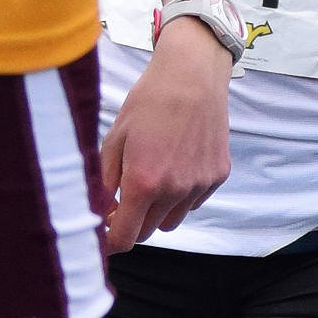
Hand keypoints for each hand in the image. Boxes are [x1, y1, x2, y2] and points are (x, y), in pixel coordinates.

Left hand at [101, 20, 232, 249]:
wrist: (192, 76)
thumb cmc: (148, 102)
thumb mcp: (114, 138)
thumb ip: (104, 181)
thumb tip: (100, 210)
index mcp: (143, 182)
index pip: (124, 237)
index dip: (110, 241)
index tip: (103, 233)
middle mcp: (174, 190)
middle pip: (147, 233)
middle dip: (131, 223)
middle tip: (121, 201)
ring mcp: (199, 185)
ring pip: (171, 221)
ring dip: (157, 212)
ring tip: (152, 178)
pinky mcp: (217, 176)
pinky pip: (192, 202)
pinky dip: (180, 195)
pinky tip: (176, 164)